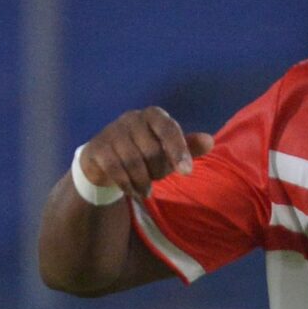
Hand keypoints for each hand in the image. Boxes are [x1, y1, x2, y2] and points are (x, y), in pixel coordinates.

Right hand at [76, 108, 214, 197]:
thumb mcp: (167, 151)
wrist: (103, 160)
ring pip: (133, 162)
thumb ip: (188, 146)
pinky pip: (116, 170)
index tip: (187, 172)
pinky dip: (128, 186)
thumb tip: (210, 141)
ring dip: (143, 182)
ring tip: (146, 192)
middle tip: (157, 180)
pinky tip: (134, 193)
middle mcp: (131, 118)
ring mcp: (112, 132)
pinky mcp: (97, 149)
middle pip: (151, 150)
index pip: (168, 129)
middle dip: (157, 172)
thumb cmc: (143, 154)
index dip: (179, 150)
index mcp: (152, 115)